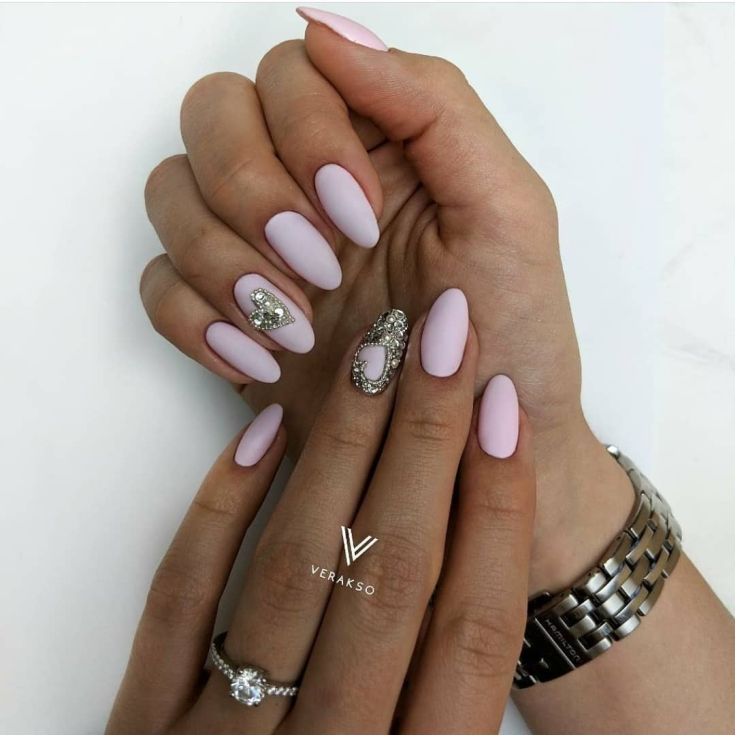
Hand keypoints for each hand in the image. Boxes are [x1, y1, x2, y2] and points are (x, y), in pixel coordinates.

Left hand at [107, 305, 535, 733]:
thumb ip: (446, 696)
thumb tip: (481, 546)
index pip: (470, 630)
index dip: (497, 509)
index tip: (506, 409)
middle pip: (392, 576)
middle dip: (429, 443)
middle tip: (445, 338)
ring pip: (297, 569)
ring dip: (341, 451)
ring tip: (372, 358)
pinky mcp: (141, 727)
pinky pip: (181, 599)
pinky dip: (222, 507)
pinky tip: (263, 428)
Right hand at [140, 9, 630, 590]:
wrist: (474, 447)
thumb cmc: (508, 334)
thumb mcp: (506, 208)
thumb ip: (432, 104)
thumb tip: (325, 26)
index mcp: (375, 144)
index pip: (290, 74)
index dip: (306, 133)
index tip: (357, 215)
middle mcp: (305, 183)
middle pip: (212, 117)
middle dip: (253, 191)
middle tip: (321, 267)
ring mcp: (260, 248)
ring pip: (171, 196)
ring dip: (224, 260)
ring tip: (298, 327)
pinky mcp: (228, 315)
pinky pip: (158, 284)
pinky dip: (194, 318)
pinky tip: (261, 360)